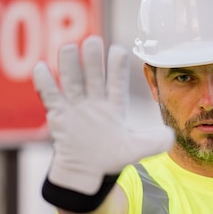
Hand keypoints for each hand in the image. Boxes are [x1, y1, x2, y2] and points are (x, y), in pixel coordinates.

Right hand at [33, 35, 173, 194]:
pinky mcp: (59, 115)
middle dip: (92, 60)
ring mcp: (76, 107)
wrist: (87, 172)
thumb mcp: (134, 150)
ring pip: (71, 81)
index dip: (117, 68)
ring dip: (69, 65)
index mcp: (114, 105)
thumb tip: (171, 136)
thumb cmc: (111, 157)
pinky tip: (41, 68)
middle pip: (92, 76)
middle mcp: (95, 101)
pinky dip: (45, 83)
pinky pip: (51, 97)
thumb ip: (153, 142)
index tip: (118, 51)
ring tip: (68, 48)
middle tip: (92, 41)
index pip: (116, 83)